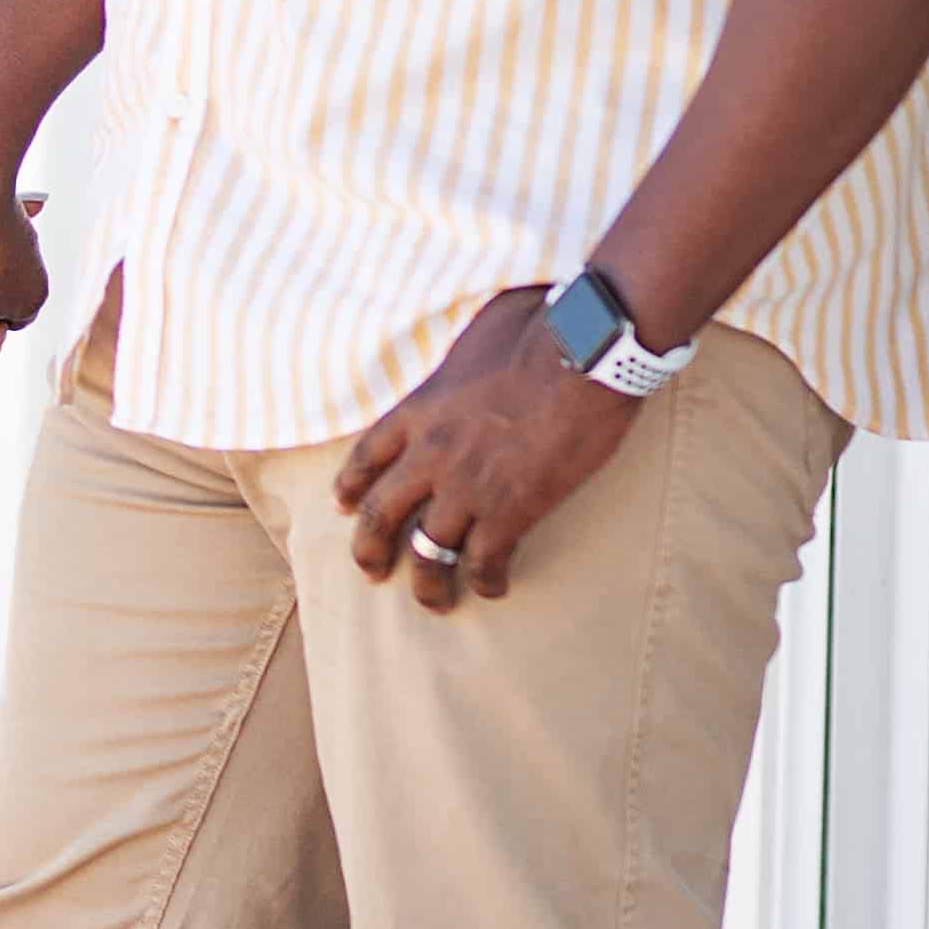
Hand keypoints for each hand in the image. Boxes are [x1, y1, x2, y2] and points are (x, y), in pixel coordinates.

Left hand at [332, 286, 635, 606]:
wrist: (585, 354)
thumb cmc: (540, 328)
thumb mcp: (477, 332)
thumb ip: (460, 359)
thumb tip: (474, 354)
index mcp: (420, 409)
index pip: (367, 455)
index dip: (351, 486)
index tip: (342, 507)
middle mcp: (431, 454)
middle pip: (380, 514)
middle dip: (369, 549)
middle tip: (371, 571)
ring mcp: (468, 487)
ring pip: (428, 552)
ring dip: (427, 583)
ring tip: (433, 601)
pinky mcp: (511, 510)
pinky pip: (485, 561)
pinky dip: (487, 580)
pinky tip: (494, 588)